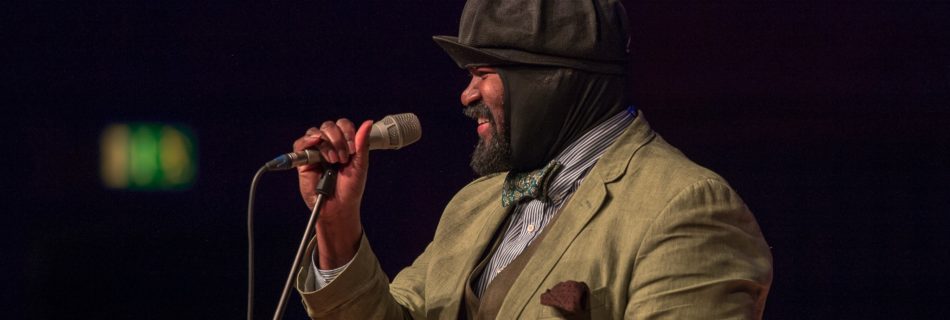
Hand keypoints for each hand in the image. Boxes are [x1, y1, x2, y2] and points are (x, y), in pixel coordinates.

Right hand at [293, 118, 372, 267]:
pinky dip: (307, 141)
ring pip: (315, 132)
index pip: (343, 125)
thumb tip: (368, 123)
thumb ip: (362, 144)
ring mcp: (315, 152)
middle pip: (329, 126)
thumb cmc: (350, 189)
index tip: (352, 149)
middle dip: (338, 139)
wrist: (338, 207)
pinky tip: (316, 144)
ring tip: (333, 160)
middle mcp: (329, 145)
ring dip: (326, 143)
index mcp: (344, 144)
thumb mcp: (360, 166)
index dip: (348, 132)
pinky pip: (300, 144)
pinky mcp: (303, 160)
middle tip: (343, 158)